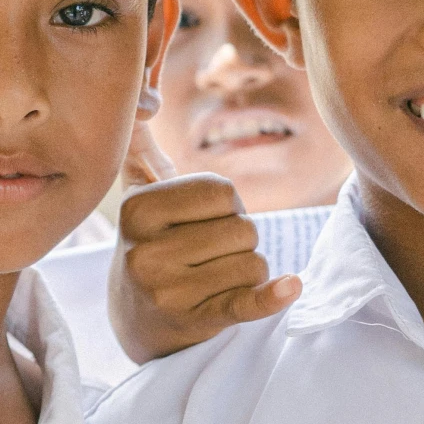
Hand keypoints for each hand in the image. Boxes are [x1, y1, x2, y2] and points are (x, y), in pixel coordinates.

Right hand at [108, 120, 300, 364]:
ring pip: (253, 264)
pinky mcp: (194, 322)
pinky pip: (245, 302)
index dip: (228, 205)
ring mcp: (168, 291)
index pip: (221, 191)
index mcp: (136, 211)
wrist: (133, 320)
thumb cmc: (149, 246)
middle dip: (240, 240)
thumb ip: (141, 154)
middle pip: (243, 229)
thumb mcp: (136, 200)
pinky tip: (291, 287)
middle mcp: (146, 251)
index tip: (203, 222)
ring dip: (248, 270)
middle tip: (209, 256)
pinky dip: (272, 296)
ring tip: (213, 278)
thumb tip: (139, 101)